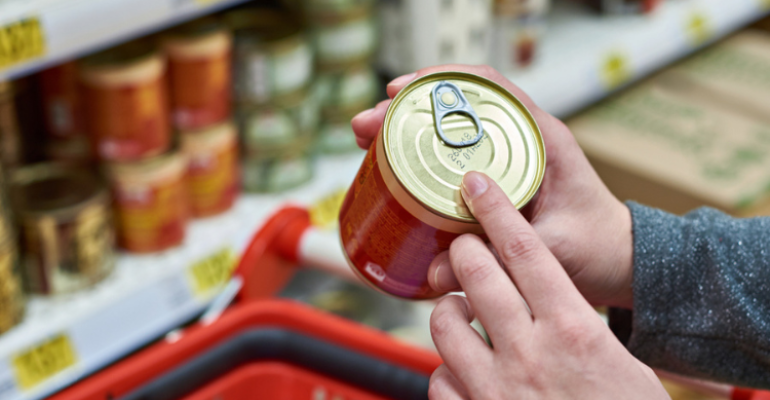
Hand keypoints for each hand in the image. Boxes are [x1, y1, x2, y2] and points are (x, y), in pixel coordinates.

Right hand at [351, 64, 633, 307]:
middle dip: (405, 111)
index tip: (399, 93)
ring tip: (369, 144)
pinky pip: (454, 158)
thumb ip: (499, 261)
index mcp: (542, 139)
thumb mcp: (550, 253)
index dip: (437, 83)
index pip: (486, 88)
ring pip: (450, 131)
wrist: (617, 261)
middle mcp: (522, 139)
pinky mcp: (498, 180)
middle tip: (366, 127)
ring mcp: (508, 157)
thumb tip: (435, 273)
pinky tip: (395, 171)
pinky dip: (421, 158)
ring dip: (407, 132)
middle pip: (456, 107)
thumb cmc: (596, 248)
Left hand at [427, 172, 668, 399]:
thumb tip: (553, 299)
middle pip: (475, 271)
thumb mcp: (622, 368)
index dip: (495, 207)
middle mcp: (529, 353)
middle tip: (464, 247)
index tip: (476, 184)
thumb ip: (580, 329)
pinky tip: (464, 374)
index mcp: (574, 331)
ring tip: (461, 313)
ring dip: (448, 309)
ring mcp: (494, 389)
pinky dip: (446, 370)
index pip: (525, 249)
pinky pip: (437, 378)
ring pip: (444, 320)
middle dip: (463, 249)